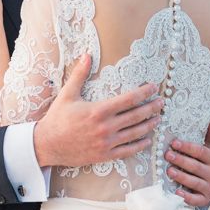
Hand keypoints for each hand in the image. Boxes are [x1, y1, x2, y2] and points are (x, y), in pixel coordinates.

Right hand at [34, 54, 163, 167]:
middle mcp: (106, 127)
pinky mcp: (105, 155)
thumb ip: (80, 74)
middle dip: (152, 108)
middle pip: (136, 115)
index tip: (153, 87)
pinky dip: (140, 145)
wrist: (47, 145)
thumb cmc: (57, 118)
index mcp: (99, 110)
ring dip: (149, 125)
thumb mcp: (68, 94)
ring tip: (158, 118)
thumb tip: (87, 55)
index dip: (144, 92)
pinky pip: (128, 150)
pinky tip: (148, 140)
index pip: (129, 99)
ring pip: (135, 133)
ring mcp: (107, 142)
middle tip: (162, 102)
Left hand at [165, 117, 209, 207]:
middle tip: (168, 155)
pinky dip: (187, 197)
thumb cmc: (205, 162)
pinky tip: (177, 191)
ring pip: (195, 182)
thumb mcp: (209, 148)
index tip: (174, 142)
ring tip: (169, 171)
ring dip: (182, 176)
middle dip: (181, 160)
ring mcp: (209, 187)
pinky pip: (196, 199)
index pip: (201, 152)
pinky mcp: (204, 199)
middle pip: (196, 167)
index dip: (187, 147)